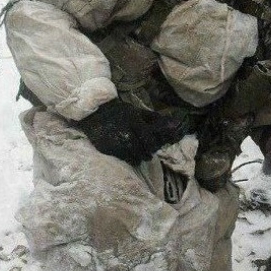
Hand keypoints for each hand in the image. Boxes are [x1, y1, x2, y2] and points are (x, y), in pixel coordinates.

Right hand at [77, 99, 191, 164]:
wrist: (95, 112)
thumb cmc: (119, 111)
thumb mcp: (137, 111)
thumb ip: (154, 118)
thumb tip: (175, 123)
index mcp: (134, 122)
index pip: (149, 139)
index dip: (154, 146)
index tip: (154, 147)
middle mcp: (126, 132)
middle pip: (143, 150)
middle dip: (147, 153)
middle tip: (148, 153)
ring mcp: (116, 142)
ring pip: (133, 157)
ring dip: (138, 158)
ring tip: (138, 156)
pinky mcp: (108, 149)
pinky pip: (122, 158)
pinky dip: (127, 158)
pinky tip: (127, 154)